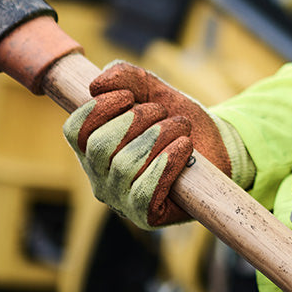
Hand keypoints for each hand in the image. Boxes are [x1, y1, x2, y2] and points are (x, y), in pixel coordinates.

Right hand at [63, 62, 252, 227]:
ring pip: (125, 166)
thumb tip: (95, 85)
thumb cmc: (177, 119)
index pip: (75, 130)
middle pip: (99, 147)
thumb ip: (126, 77)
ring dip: (159, 137)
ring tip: (180, 128)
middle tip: (162, 113)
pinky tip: (184, 148)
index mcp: (93, 146)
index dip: (98, 109)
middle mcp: (100, 176)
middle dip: (136, 119)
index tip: (129, 95)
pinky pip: (145, 192)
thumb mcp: (154, 90)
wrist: (216, 146)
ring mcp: (121, 199)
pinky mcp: (145, 215)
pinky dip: (167, 163)